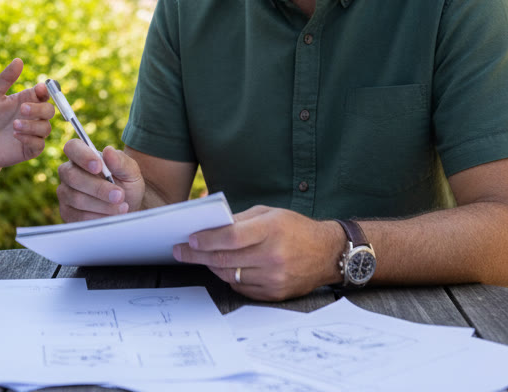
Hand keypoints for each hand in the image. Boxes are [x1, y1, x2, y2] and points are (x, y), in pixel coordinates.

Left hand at [0, 58, 54, 171]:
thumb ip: (6, 78)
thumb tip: (19, 60)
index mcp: (27, 101)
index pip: (45, 94)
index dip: (46, 91)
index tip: (38, 89)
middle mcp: (33, 117)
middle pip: (49, 110)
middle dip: (38, 109)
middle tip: (22, 109)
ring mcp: (33, 133)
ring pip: (46, 128)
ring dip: (32, 126)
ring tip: (14, 126)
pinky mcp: (30, 149)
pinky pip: (39, 144)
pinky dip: (30, 139)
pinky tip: (16, 136)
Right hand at [56, 142, 141, 220]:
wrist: (128, 209)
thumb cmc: (127, 185)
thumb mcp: (131, 172)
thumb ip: (121, 162)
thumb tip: (108, 151)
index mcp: (82, 156)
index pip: (72, 148)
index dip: (82, 156)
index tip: (99, 167)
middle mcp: (69, 173)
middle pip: (72, 176)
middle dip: (98, 188)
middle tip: (119, 195)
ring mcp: (65, 193)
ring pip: (76, 198)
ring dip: (102, 204)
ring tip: (122, 207)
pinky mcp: (67, 213)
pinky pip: (78, 216)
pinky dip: (98, 217)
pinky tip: (112, 216)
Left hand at [173, 206, 343, 300]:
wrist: (327, 254)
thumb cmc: (295, 229)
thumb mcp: (270, 213)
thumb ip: (240, 219)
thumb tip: (209, 224)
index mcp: (271, 229)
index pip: (230, 237)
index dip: (206, 239)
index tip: (189, 239)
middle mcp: (273, 255)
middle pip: (225, 258)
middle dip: (198, 255)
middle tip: (180, 251)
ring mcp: (274, 277)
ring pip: (230, 274)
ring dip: (211, 266)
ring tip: (200, 258)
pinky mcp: (275, 293)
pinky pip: (241, 287)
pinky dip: (229, 277)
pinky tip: (223, 268)